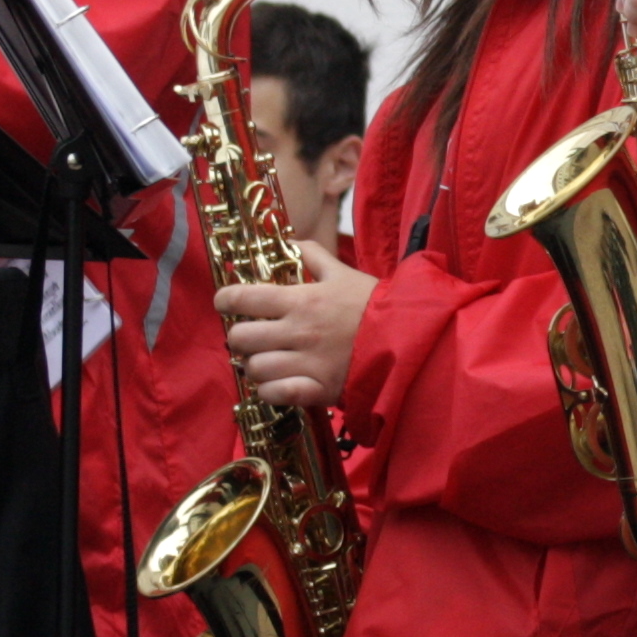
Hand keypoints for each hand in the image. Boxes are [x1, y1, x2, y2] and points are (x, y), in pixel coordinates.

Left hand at [221, 241, 375, 408]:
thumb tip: (288, 242)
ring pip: (254, 368)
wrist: (411, 340)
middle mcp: (297, 332)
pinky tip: (278, 383)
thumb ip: (313, 255)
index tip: (225, 303)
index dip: (225, 300)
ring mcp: (305, 363)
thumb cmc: (377, 306)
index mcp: (301, 301)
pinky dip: (270, 391)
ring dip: (256, 365)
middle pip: (240, 337)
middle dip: (240, 336)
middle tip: (252, 335)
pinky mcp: (316, 389)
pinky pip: (274, 395)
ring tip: (268, 361)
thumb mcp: (344, 273)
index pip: (242, 298)